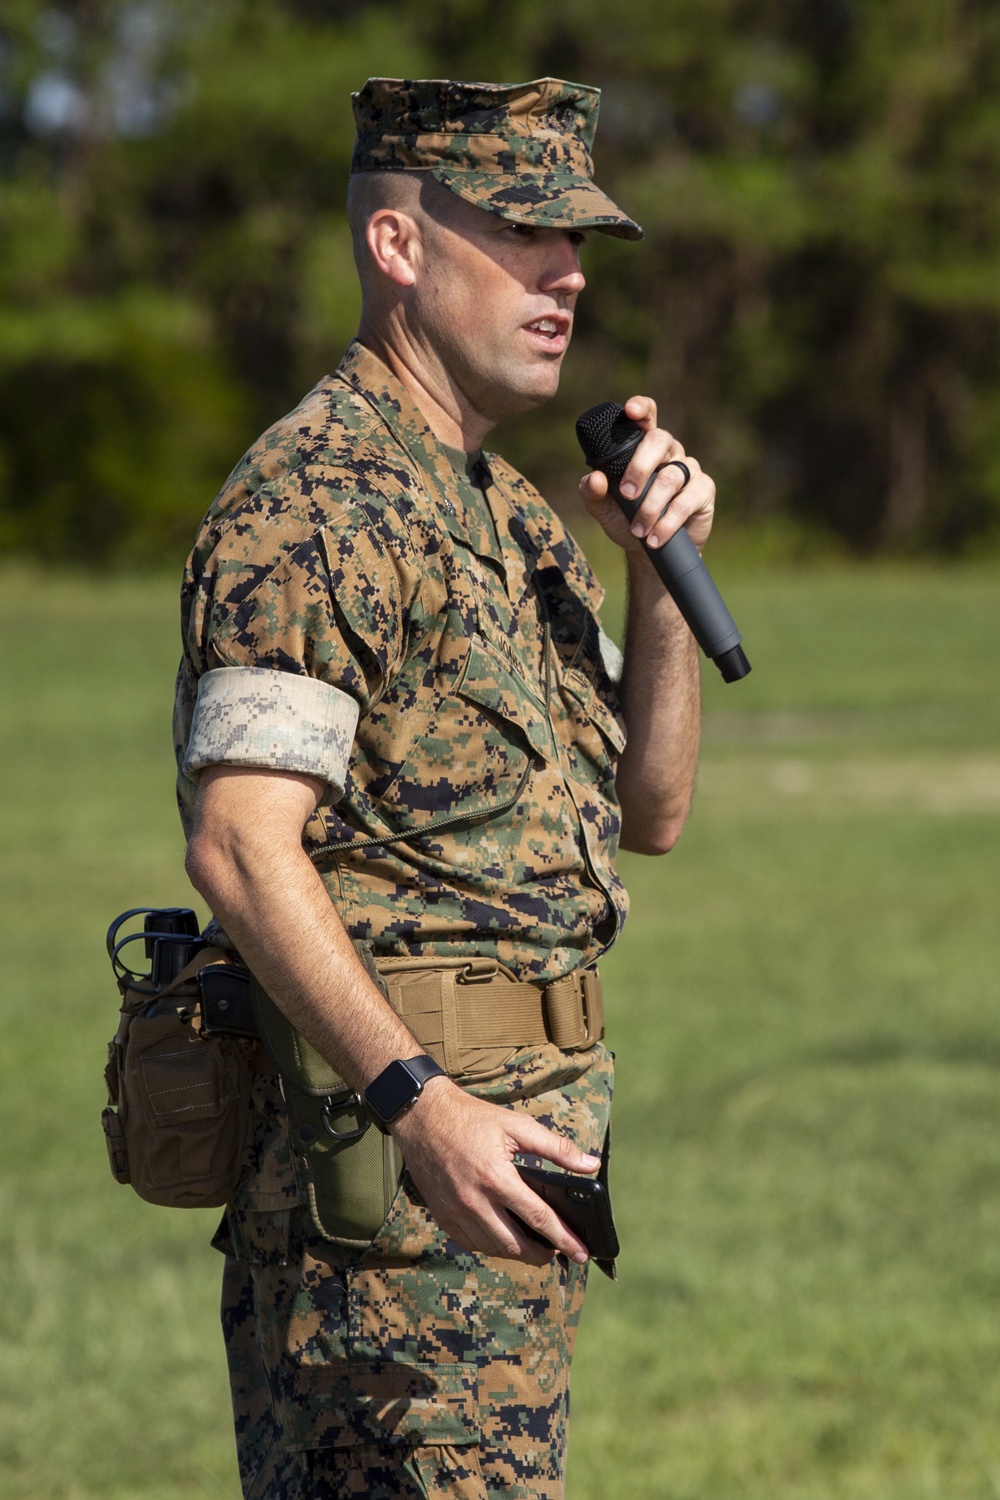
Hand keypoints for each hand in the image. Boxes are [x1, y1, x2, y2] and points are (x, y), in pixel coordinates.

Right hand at [391, 1077, 600, 1264]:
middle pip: (516, 1245)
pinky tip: (503, 1237)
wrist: (422, 1116)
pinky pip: (471, 1244)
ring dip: (517, 1252)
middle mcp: (474, 1201)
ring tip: (534, 1245)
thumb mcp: (518, 1125)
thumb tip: (591, 1165)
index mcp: (497, 1178)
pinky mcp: (442, 1216)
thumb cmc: (472, 1118)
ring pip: (493, 1249)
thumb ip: (557, 1148)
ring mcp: (455, 1212)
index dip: (564, 1239)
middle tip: (558, 1251)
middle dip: (542, 1255)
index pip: (539, 1218)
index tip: (582, 1253)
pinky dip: (491, 1246)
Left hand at [579, 395, 715, 556]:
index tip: (630, 410)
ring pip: (671, 477)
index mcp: (643, 447)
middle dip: (640, 467)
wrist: (649, 553)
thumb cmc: (625, 520)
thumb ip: (592, 492)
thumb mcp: (602, 508)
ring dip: (651, 507)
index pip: (646, 417)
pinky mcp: (703, 490)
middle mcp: (669, 452)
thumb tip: (594, 478)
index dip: (641, 408)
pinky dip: (668, 522)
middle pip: (660, 440)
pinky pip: (687, 501)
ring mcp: (688, 469)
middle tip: (627, 494)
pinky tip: (655, 538)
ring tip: (637, 530)